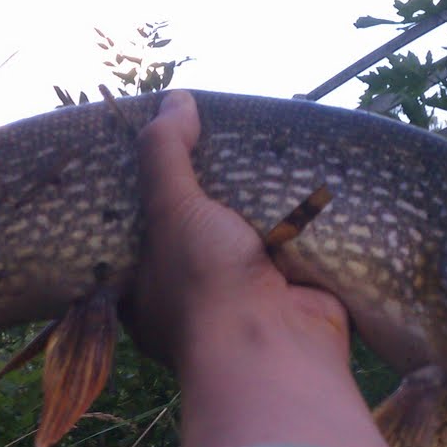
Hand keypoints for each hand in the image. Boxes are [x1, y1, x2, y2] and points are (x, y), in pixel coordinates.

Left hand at [132, 91, 406, 446]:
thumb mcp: (171, 207)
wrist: (276, 348)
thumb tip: (176, 99)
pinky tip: (304, 181)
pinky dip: (301, 224)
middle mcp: (194, 302)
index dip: (152, 196)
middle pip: (200, 234)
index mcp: (146, 293)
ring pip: (250, 241)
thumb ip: (166, 152)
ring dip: (261, 209)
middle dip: (214, 199)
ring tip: (264, 153)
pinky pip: (294, 249)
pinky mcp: (293, 295)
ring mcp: (246, 302)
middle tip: (222, 146)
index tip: (169, 156)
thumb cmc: (203, 285)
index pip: (142, 236)